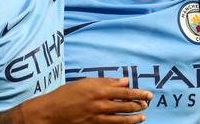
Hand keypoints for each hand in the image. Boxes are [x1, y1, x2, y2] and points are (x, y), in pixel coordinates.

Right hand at [19, 78, 151, 123]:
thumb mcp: (87, 82)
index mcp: (99, 90)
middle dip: (139, 105)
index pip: (125, 92)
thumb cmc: (67, 93)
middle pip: (125, 105)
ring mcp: (98, 117)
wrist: (51, 111)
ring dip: (134, 118)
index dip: (138, 93)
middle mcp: (100, 104)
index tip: (148, 94)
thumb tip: (124, 81)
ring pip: (121, 119)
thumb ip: (107, 82)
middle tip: (147, 104)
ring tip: (142, 116)